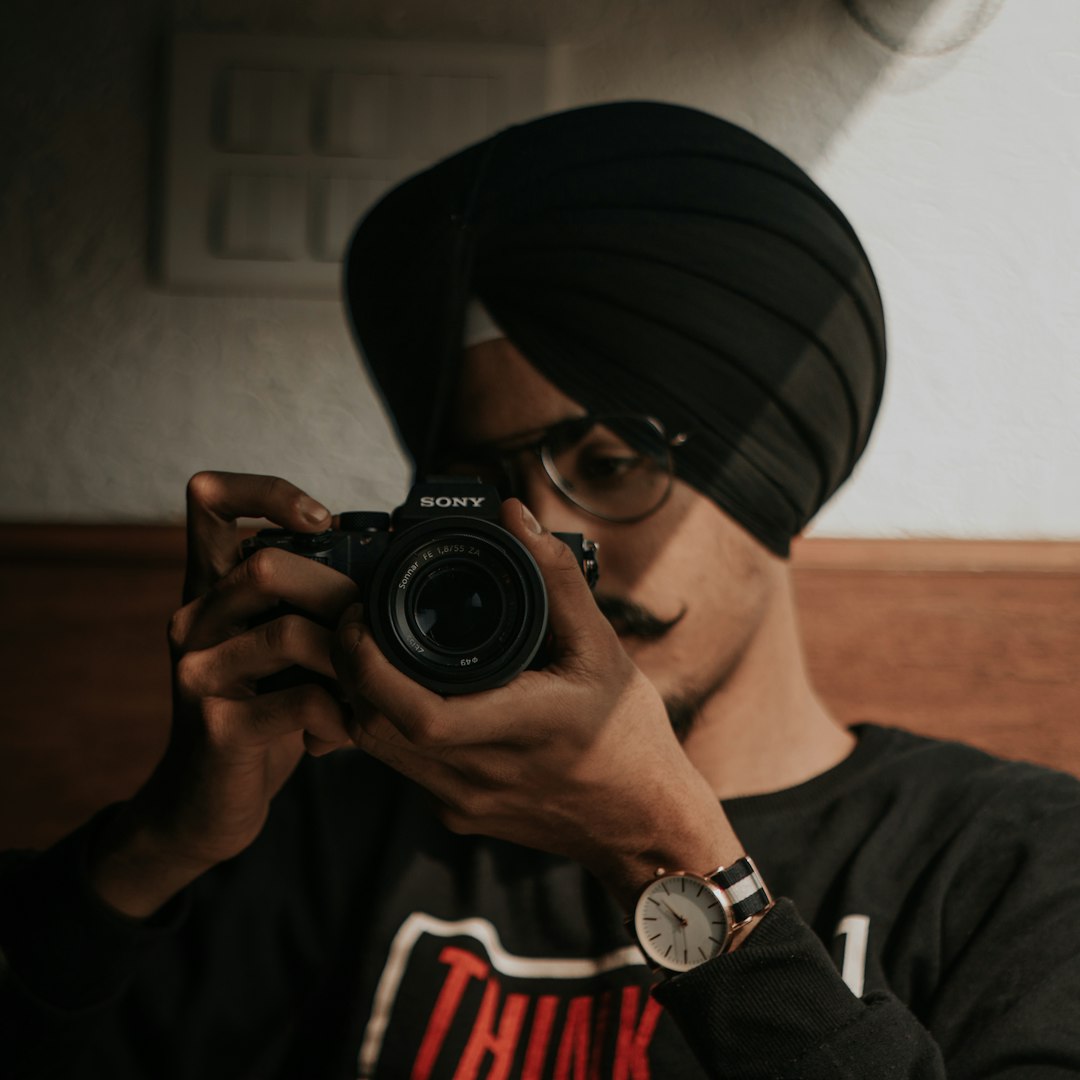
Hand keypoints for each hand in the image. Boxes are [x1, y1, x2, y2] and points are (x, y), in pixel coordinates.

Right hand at [90, 472, 357, 916]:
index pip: (210, 499)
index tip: (323, 521)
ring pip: (289, 633)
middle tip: (373, 630)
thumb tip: (389, 558)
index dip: (266, 492)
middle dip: (339, 593)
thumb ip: (309, 599)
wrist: (208, 800)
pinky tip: (346, 732)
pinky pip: (302, 700)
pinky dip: (341, 715)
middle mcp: (194, 617)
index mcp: (211, 585)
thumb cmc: (263, 708)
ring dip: (350, 660)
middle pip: (266, 565)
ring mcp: (198, 670)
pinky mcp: (217, 724)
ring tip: (370, 687)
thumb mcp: (282, 643)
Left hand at [333, 499, 742, 908]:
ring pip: (379, 749)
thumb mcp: (603, 647)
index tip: (360, 615)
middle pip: (376, 727)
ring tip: (373, 647)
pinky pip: (403, 766)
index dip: (369, 665)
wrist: (642, 826)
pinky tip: (410, 692)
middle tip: (356, 620)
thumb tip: (515, 516)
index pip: (420, 713)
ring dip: (363, 697)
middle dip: (349, 670)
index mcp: (523, 727)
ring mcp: (465, 803)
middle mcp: (483, 774)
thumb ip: (556, 577)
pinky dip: (391, 724)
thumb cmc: (629, 735)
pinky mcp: (458, 817)